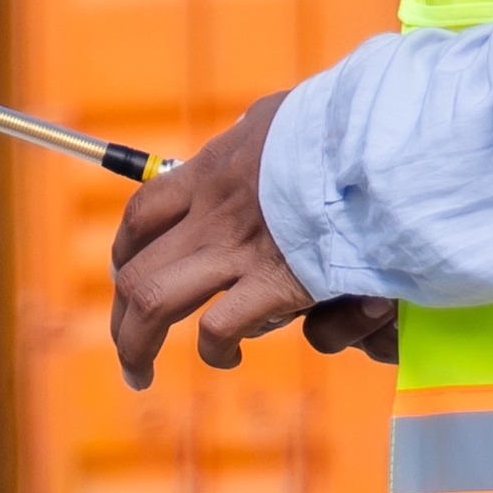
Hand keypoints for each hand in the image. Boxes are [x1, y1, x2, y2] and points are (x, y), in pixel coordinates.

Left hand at [112, 78, 364, 388]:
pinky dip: (214, 348)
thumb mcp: (279, 119)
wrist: (370, 144)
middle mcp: (210, 214)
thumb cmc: (336, 128)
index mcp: (211, 173)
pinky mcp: (273, 282)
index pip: (142, 214)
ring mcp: (236, 249)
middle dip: (122, 317)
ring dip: (137, 345)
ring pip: (154, 304)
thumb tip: (255, 137)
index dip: (125, 251)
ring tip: (139, 372)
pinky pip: (218, 327)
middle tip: (128, 344)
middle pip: (136, 271)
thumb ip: (258, 139)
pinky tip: (227, 355)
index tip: (127, 274)